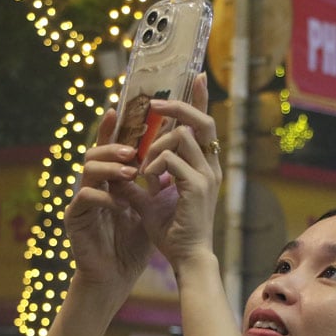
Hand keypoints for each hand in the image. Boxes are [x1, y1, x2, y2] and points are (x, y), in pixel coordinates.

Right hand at [65, 110, 156, 290]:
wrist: (116, 275)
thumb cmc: (131, 243)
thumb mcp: (152, 209)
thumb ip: (159, 185)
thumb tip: (180, 158)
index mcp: (109, 181)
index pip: (110, 149)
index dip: (111, 127)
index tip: (118, 107)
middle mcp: (92, 186)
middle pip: (94, 152)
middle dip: (113, 147)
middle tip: (131, 151)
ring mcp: (81, 200)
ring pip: (87, 170)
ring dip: (110, 169)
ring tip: (130, 173)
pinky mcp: (74, 218)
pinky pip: (84, 198)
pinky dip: (104, 198)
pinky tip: (121, 206)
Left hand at [136, 74, 221, 270]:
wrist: (186, 259)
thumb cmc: (173, 234)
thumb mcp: (152, 201)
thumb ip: (142, 182)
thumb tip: (124, 167)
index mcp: (204, 167)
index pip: (205, 125)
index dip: (202, 98)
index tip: (196, 76)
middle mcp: (210, 167)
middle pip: (202, 120)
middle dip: (178, 106)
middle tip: (155, 105)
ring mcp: (206, 176)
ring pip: (181, 136)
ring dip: (155, 146)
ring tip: (143, 167)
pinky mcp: (196, 187)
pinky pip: (171, 159)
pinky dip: (154, 164)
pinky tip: (147, 179)